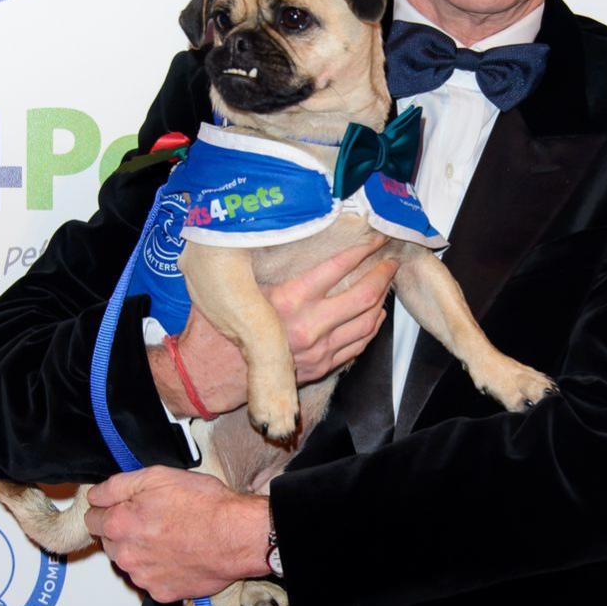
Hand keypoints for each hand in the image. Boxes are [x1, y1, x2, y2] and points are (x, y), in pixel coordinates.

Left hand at [84, 467, 269, 600]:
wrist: (238, 537)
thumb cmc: (205, 505)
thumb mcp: (158, 476)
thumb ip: (117, 485)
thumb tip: (95, 495)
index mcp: (119, 524)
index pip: (91, 518)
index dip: (108, 508)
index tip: (125, 506)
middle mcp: (126, 555)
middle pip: (110, 542)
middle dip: (125, 530)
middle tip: (154, 519)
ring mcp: (143, 577)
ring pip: (130, 562)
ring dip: (142, 551)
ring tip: (171, 537)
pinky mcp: (161, 593)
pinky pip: (151, 580)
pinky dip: (160, 569)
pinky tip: (179, 555)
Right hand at [149, 236, 396, 416]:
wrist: (216, 372)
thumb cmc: (225, 325)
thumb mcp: (245, 287)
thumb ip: (269, 265)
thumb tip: (291, 233)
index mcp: (289, 301)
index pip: (337, 269)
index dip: (361, 251)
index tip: (374, 239)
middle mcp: (308, 326)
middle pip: (362, 297)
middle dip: (382, 275)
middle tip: (390, 261)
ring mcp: (318, 350)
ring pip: (366, 323)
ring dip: (381, 301)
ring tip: (386, 285)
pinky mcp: (321, 367)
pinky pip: (358, 346)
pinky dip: (371, 328)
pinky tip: (375, 315)